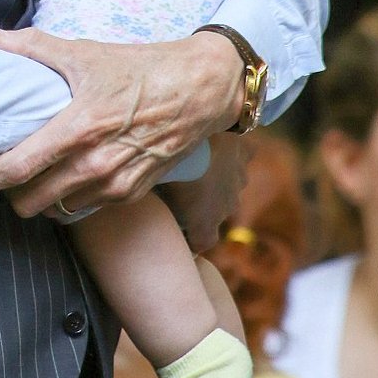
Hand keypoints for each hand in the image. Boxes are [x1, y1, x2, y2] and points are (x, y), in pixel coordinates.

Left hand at [0, 27, 242, 214]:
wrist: (200, 87)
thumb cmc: (138, 66)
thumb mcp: (82, 52)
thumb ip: (28, 47)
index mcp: (78, 126)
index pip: (16, 167)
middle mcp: (96, 162)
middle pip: (30, 201)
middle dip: (4, 195)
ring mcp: (116, 183)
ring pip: (56, 211)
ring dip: (35, 201)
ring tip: (24, 180)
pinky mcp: (133, 193)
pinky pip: (84, 209)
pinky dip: (66, 201)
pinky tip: (60, 181)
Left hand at [160, 132, 248, 252]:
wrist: (192, 134)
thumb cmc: (165, 167)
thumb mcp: (150, 192)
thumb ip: (151, 205)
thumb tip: (133, 205)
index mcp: (205, 224)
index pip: (200, 243)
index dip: (187, 237)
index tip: (173, 227)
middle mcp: (227, 207)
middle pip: (213, 212)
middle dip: (199, 204)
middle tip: (177, 185)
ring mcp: (238, 180)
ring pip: (228, 185)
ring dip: (215, 179)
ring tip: (194, 161)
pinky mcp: (244, 154)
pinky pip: (239, 158)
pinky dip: (230, 154)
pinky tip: (214, 144)